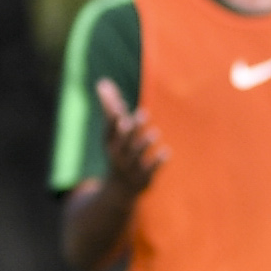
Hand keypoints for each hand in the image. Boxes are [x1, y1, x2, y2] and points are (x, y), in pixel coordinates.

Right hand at [96, 79, 167, 193]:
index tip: (121, 107)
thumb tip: (103, 82)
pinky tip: (167, 152)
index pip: (110, 130)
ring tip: (155, 133)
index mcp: (110, 142)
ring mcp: (130, 168)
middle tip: (143, 113)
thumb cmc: (118, 150)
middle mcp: (117, 155)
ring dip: (144, 144)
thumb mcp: (112, 132)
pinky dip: (157, 162)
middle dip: (132, 129)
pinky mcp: (143, 179)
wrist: (120, 188)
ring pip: (136, 156)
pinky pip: (150, 170)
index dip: (115, 120)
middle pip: (123, 141)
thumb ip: (110, 107)